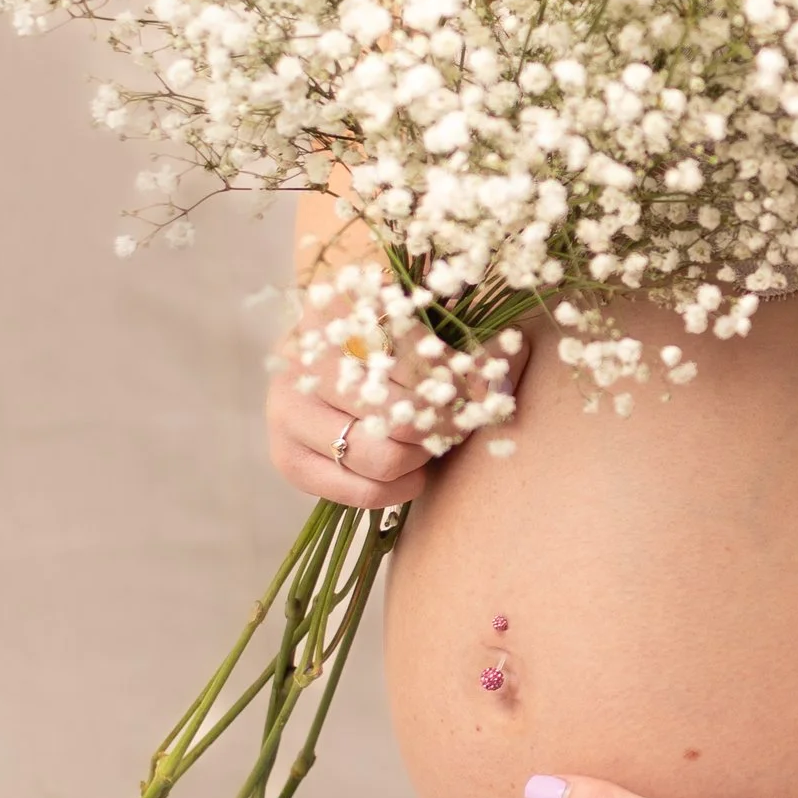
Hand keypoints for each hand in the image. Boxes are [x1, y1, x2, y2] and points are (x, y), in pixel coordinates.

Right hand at [267, 321, 528, 514]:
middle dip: (442, 422)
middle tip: (462, 420)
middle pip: (398, 409)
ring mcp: (286, 411)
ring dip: (423, 456)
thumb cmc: (383, 342)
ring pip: (381, 456)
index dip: (453, 371)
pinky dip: (400, 488)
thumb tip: (510, 357)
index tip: (481, 384)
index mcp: (332, 307)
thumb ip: (458, 334)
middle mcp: (298, 358)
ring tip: (435, 443)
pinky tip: (415, 471)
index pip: (407, 347)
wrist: (325, 367)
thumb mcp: (416, 321)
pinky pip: (360, 491)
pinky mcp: (287, 458)